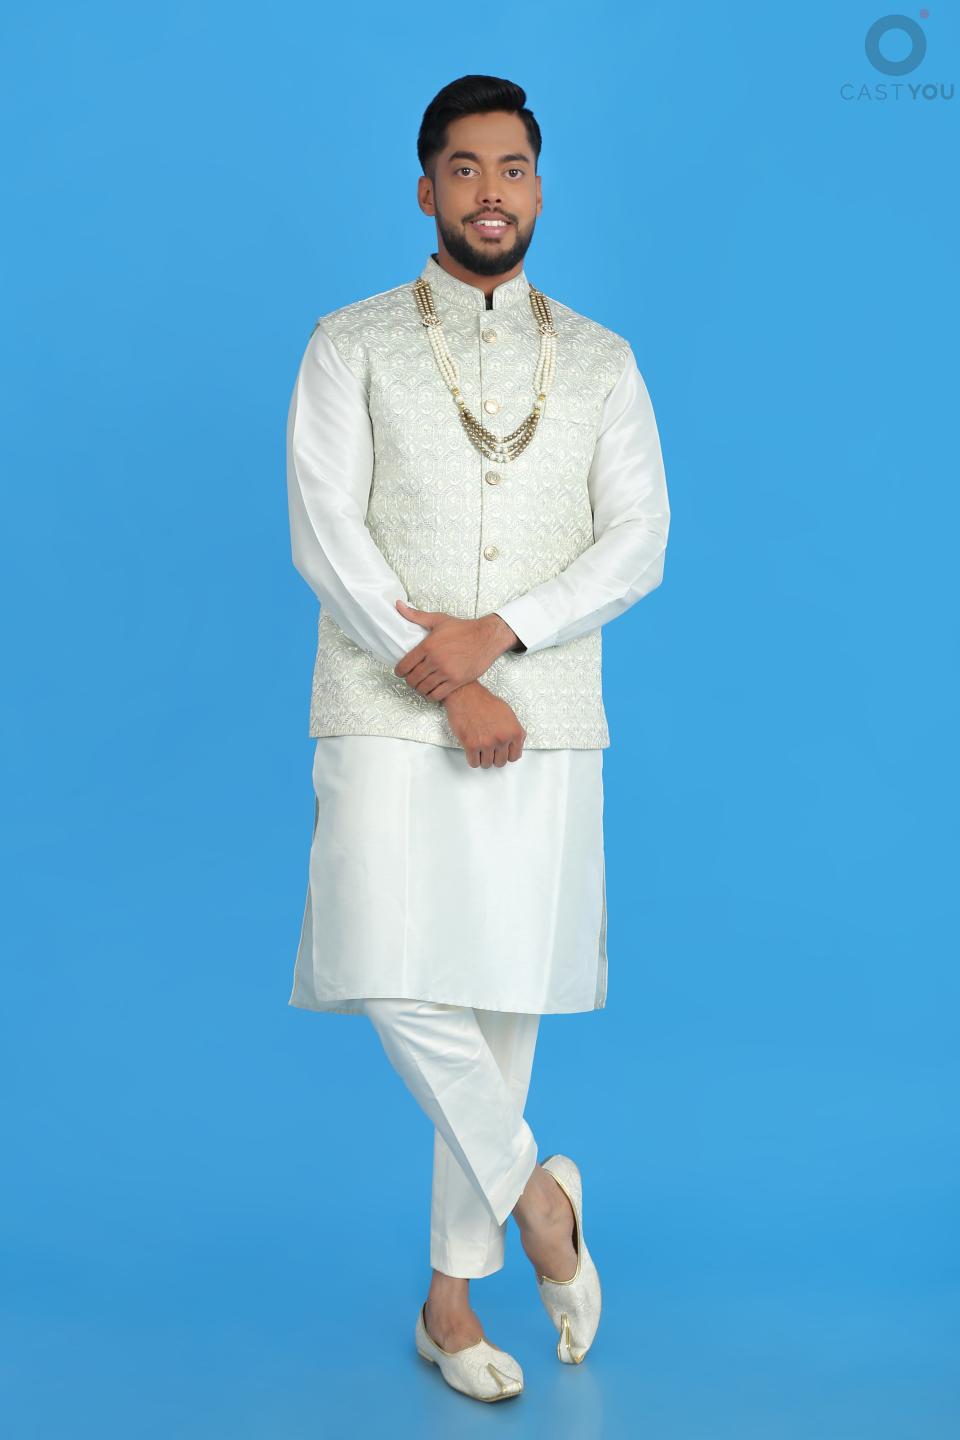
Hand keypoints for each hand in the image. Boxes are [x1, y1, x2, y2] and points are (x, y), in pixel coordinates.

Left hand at [393, 600, 520, 701]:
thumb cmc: (463, 628)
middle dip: (409, 681)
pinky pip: (437, 695)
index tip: (400, 673)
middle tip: (411, 679)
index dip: (399, 671)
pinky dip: (431, 696)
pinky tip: (431, 691)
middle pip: (413, 678)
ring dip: (419, 689)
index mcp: (428, 645)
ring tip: (421, 685)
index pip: (405, 664)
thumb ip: (416, 615)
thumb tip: (398, 604)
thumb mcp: (438, 619)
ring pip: (424, 688)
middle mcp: (435, 660)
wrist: (486, 637)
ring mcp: (446, 672)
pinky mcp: (457, 681)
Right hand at [441, 681, 526, 766]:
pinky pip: (474, 763)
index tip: (502, 751)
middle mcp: (502, 739)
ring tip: (480, 748)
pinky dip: (473, 759)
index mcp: (514, 732)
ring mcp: (487, 743)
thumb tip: (516, 747)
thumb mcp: (508, 714)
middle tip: (489, 748)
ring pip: (487, 764)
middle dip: (495, 756)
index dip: (507, 754)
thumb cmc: (485, 702)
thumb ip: (514, 731)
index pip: (515, 756)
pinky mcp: (471, 745)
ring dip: (483, 758)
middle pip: (501, 762)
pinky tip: (472, 750)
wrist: (466, 695)